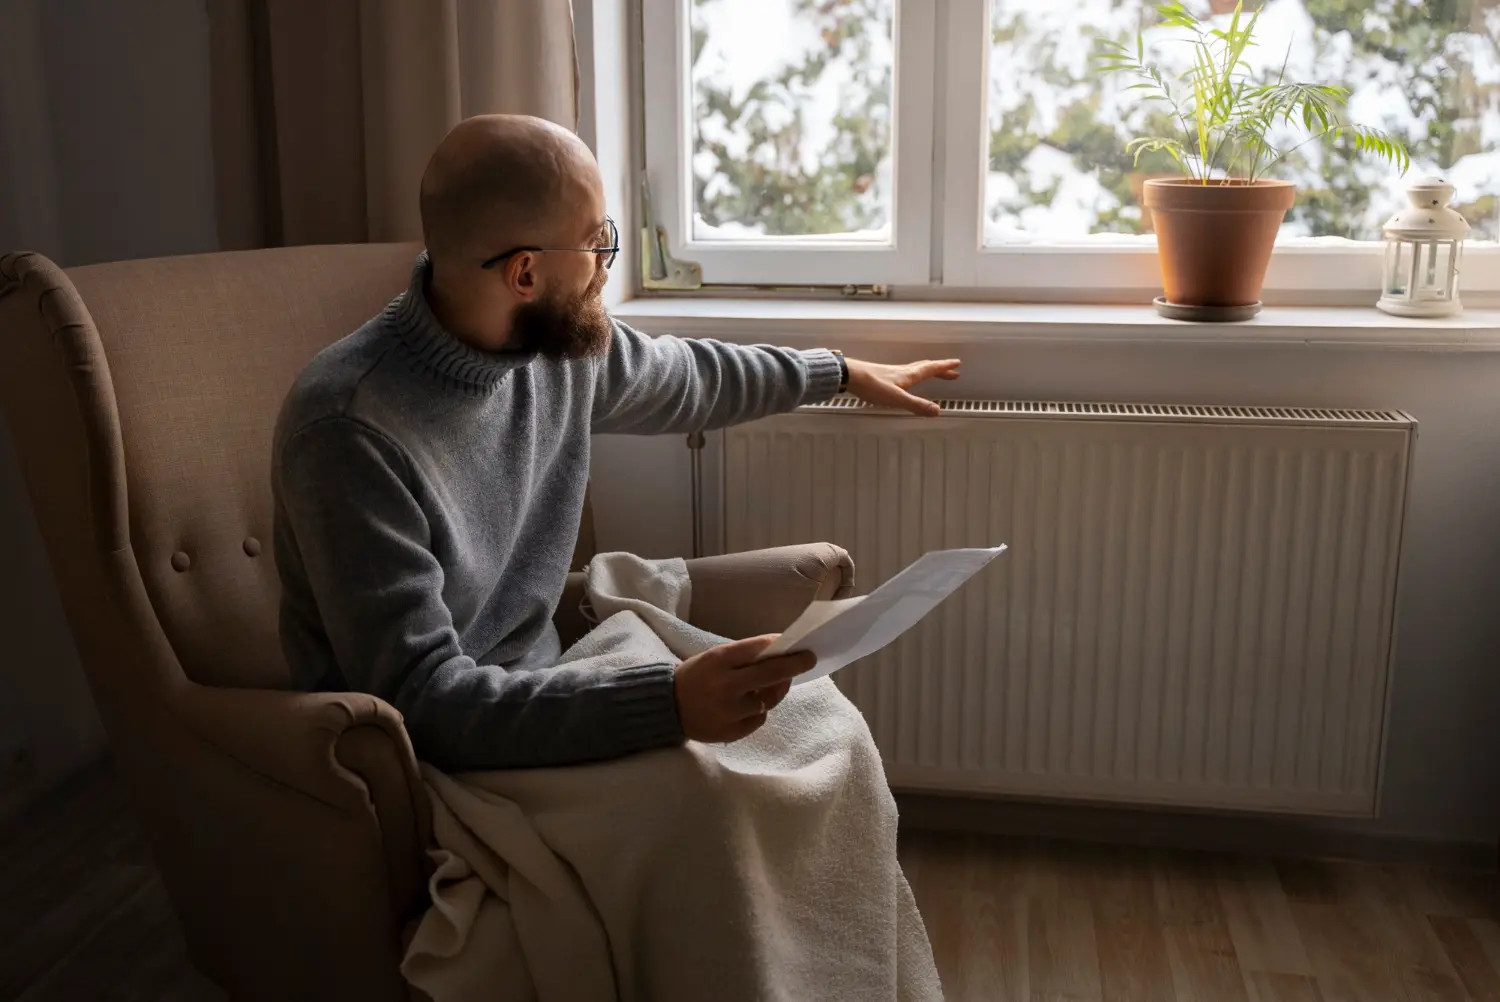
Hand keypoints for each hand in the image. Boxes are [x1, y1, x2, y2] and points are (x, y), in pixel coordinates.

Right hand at [674, 635, 813, 743]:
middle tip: (809, 659)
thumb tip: (779, 654)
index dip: (780, 647)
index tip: (799, 646)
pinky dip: (759, 710)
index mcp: (718, 660)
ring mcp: (728, 711)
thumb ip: (742, 657)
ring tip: (773, 685)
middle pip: (770, 674)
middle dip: (794, 665)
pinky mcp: (730, 732)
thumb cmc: (695, 677)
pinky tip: (750, 704)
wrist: (666, 708)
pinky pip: (758, 719)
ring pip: (768, 700)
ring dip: (775, 690)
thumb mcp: (713, 658)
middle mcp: (725, 685)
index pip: (757, 649)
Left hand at [845, 358, 961, 416]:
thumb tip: (937, 411)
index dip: (945, 367)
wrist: (850, 376)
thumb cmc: (871, 385)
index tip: (956, 364)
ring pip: (915, 370)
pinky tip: (907, 381)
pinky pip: (905, 374)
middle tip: (951, 371)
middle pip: (925, 368)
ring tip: (934, 374)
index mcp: (909, 375)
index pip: (931, 369)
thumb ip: (916, 405)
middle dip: (940, 369)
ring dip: (928, 371)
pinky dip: (914, 375)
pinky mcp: (883, 377)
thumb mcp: (897, 398)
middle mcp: (902, 372)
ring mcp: (893, 373)